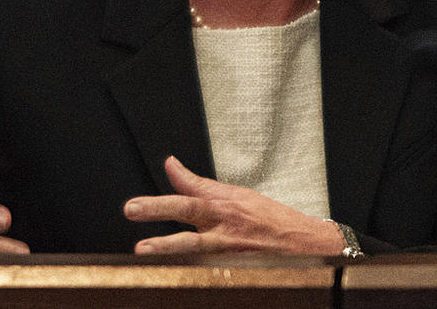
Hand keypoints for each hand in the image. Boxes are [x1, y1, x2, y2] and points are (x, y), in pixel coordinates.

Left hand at [123, 156, 343, 254]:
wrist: (304, 246)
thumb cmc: (272, 220)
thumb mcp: (240, 195)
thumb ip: (203, 185)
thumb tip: (173, 167)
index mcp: (227, 201)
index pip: (197, 186)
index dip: (179, 175)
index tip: (168, 165)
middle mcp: (225, 222)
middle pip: (187, 211)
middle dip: (158, 208)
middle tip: (132, 208)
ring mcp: (226, 247)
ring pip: (191, 245)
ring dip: (165, 247)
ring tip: (142, 249)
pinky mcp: (229, 267)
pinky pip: (202, 265)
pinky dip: (185, 266)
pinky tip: (165, 270)